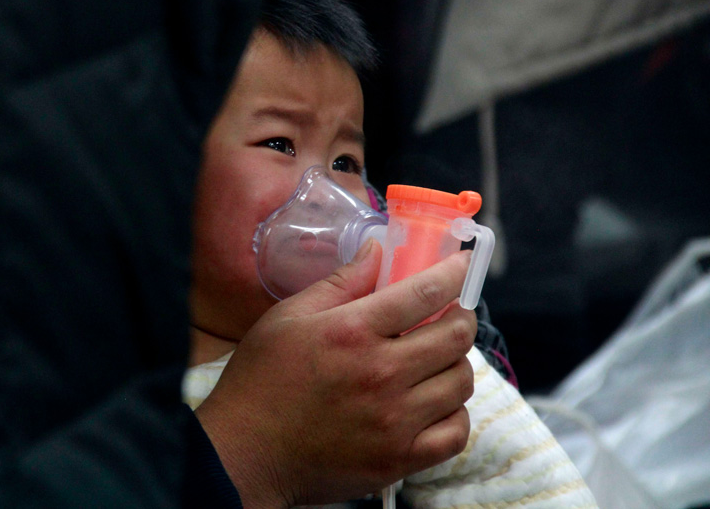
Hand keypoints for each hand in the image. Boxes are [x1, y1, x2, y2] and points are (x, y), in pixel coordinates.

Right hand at [194, 241, 475, 507]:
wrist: (246, 452)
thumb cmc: (262, 380)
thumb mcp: (289, 317)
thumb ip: (341, 282)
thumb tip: (378, 249)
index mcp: (352, 331)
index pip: (425, 292)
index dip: (454, 273)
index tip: (463, 266)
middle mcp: (381, 374)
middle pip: (456, 336)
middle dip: (460, 317)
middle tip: (450, 315)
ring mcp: (394, 421)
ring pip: (461, 382)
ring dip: (456, 364)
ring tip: (437, 360)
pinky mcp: (399, 460)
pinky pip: (455, 433)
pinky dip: (454, 413)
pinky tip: (434, 403)